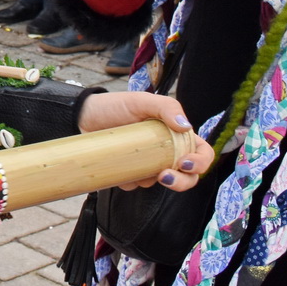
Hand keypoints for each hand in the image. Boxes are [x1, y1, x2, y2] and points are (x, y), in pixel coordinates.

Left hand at [77, 91, 213, 190]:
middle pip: (188, 176)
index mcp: (177, 134)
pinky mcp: (132, 172)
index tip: (185, 163)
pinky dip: (131, 182)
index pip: (202, 152)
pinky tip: (121, 171)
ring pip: (164, 183)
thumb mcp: (141, 101)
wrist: (84, 116)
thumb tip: (186, 125)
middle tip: (164, 177)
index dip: (201, 162)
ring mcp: (150, 163)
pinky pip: (137, 185)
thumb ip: (166, 107)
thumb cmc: (116, 105)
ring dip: (153, 181)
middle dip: (182, 182)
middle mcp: (167, 151)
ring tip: (136, 169)